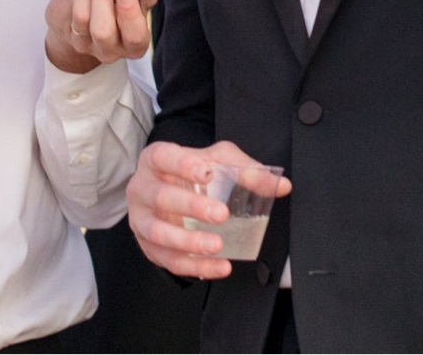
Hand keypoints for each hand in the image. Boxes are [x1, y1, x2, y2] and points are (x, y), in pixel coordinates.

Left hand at [44, 0, 157, 74]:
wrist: (92, 16)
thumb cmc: (120, 8)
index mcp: (134, 44)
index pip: (135, 37)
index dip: (130, 15)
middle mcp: (109, 50)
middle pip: (103, 32)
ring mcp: (85, 43)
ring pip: (82, 17)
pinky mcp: (67, 32)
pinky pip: (70, 8)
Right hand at [127, 141, 291, 279]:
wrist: (174, 189)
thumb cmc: (194, 171)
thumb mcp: (221, 161)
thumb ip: (248, 170)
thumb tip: (281, 185)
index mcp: (155, 159)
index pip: (162, 157)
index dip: (181, 165)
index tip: (206, 172)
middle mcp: (142, 188)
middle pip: (160, 197)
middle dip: (190, 208)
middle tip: (221, 215)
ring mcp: (141, 219)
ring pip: (157, 233)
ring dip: (188, 242)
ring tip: (216, 246)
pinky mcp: (148, 246)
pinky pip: (168, 260)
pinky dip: (194, 266)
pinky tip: (218, 267)